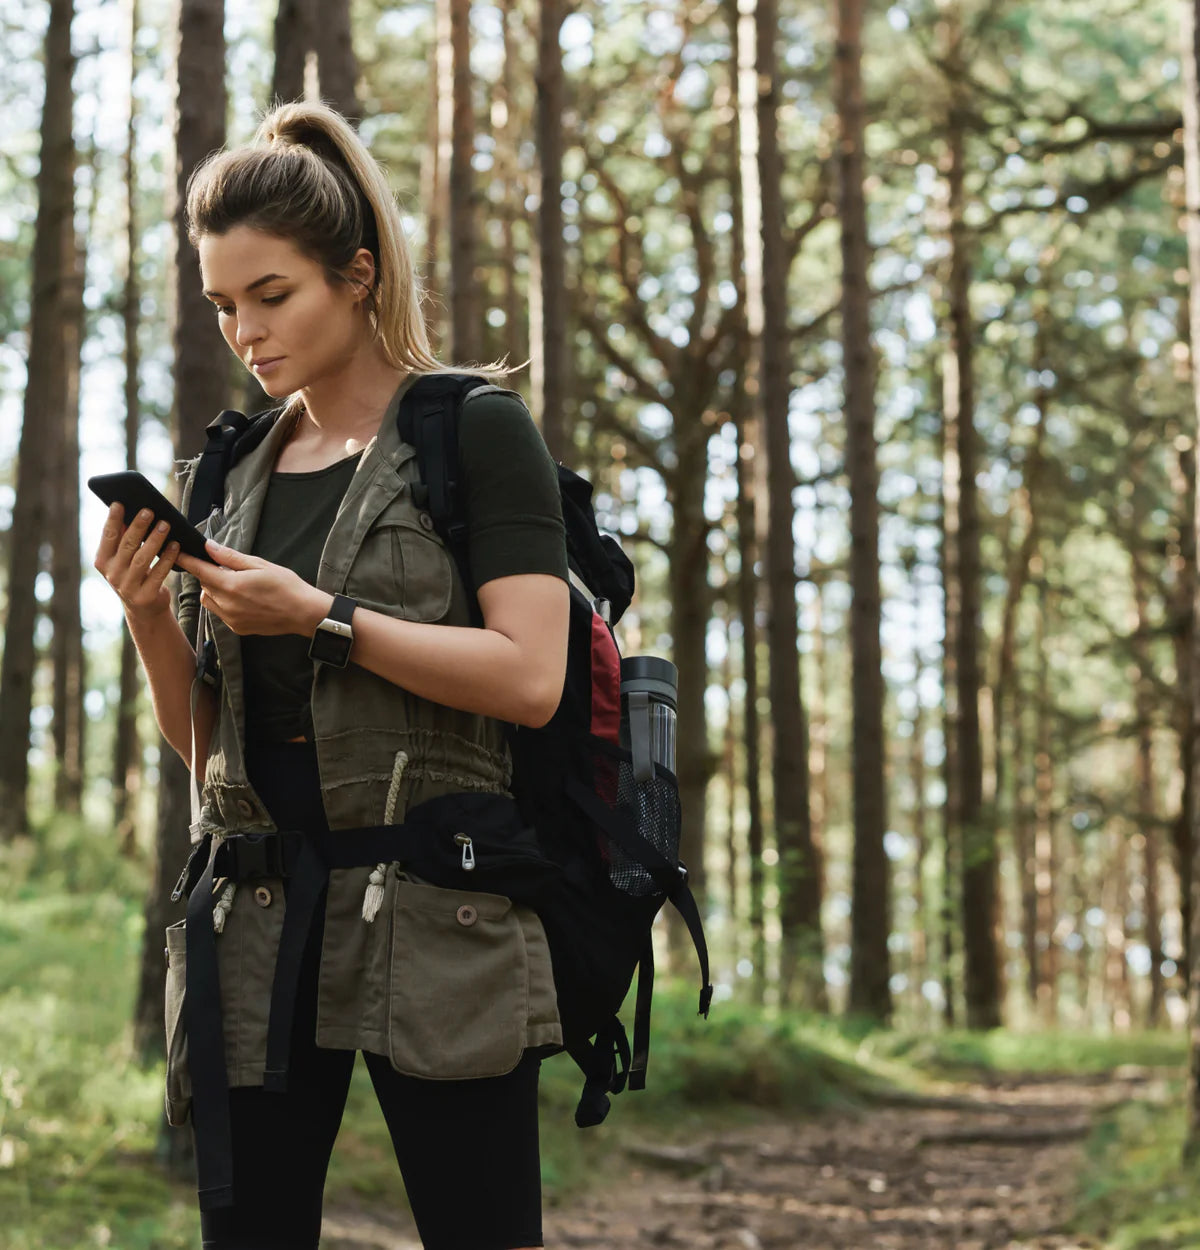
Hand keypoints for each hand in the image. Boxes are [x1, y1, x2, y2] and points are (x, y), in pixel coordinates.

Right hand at [93, 503, 180, 622]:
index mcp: (103, 561)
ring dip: (155, 540)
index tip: (119, 503)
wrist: (144, 609)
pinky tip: (175, 545)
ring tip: (165, 524)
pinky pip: (158, 573)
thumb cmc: (135, 575)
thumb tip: (131, 511)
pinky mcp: (145, 596)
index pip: (108, 536)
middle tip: (149, 510)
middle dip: (138, 526)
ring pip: (142, 559)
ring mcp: (127, 586)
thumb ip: (124, 540)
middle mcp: (112, 574)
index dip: (113, 520)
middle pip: (127, 545)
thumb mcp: (123, 560)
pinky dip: (167, 558)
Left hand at [175, 541, 330, 636]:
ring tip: (235, 584)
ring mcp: (231, 619)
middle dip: (209, 574)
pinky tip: (243, 599)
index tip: (178, 553)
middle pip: (204, 585)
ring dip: (214, 590)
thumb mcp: (260, 565)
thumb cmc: (286, 586)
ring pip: (209, 600)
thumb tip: (209, 547)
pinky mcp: (237, 628)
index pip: (200, 570)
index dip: (187, 560)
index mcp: (231, 586)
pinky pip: (220, 612)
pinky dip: (224, 603)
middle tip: (226, 568)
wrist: (303, 613)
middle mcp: (227, 605)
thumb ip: (230, 558)